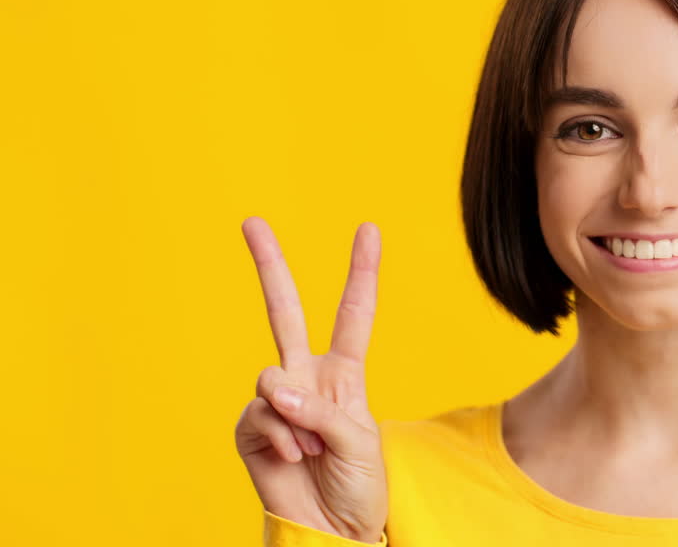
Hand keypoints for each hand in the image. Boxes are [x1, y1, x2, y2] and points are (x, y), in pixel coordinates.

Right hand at [233, 216, 387, 543]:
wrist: (334, 532)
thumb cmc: (359, 487)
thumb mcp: (361, 441)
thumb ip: (322, 409)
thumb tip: (276, 389)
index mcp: (344, 375)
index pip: (354, 314)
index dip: (361, 272)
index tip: (368, 229)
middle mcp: (307, 379)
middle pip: (286, 312)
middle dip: (269, 265)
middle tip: (251, 220)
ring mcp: (276, 402)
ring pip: (271, 375)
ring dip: (297, 417)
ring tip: (313, 450)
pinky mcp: (250, 428)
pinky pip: (259, 414)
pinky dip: (280, 437)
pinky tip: (292, 457)